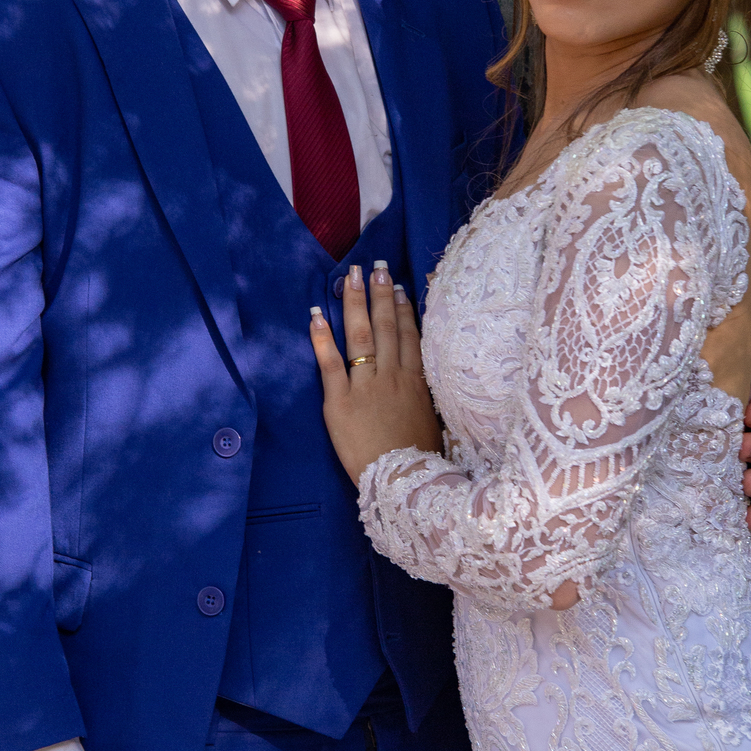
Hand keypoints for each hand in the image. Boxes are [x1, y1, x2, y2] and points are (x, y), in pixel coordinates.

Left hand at [309, 262, 442, 484]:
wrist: (402, 482)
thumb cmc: (420, 457)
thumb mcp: (434, 421)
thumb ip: (427, 395)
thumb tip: (427, 378)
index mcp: (416, 382)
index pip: (409, 336)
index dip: (403, 310)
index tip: (398, 287)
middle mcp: (392, 376)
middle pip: (386, 328)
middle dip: (379, 295)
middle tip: (375, 268)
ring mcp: (365, 386)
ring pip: (360, 336)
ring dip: (355, 304)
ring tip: (351, 277)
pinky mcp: (340, 401)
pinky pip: (330, 363)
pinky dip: (322, 338)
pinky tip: (316, 315)